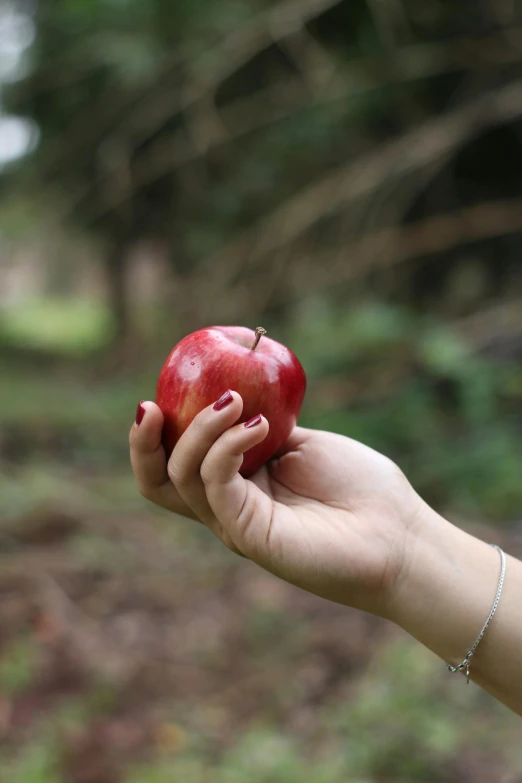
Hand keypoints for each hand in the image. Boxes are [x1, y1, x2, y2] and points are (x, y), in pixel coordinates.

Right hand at [130, 393, 426, 618]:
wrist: (400, 535)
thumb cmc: (362, 488)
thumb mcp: (303, 443)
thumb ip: (265, 427)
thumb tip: (237, 394)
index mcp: (239, 486)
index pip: (178, 464)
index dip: (157, 435)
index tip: (158, 395)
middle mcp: (228, 507)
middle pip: (159, 482)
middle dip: (142, 444)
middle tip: (150, 405)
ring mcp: (236, 523)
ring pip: (183, 477)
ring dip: (199, 428)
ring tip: (234, 399)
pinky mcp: (249, 534)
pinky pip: (217, 485)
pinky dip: (227, 446)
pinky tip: (257, 424)